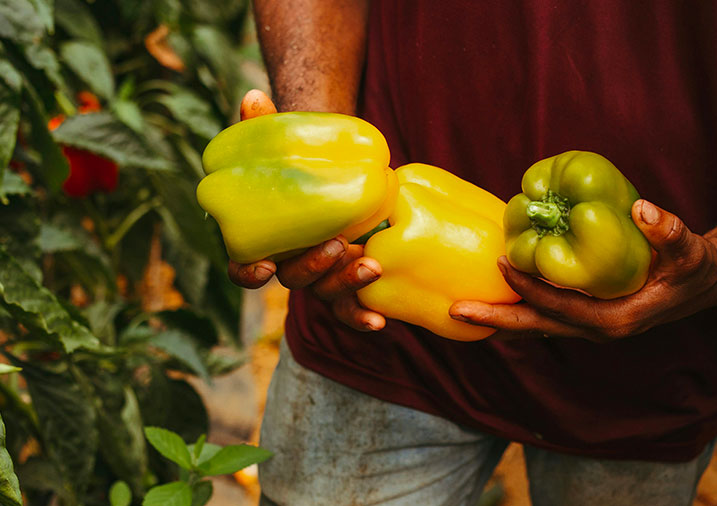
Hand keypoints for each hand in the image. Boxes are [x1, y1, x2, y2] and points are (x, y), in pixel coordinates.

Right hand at [226, 89, 385, 331]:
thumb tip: (253, 96)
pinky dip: (362, 318)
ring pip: (327, 295)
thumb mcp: (284, 145)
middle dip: (314, 269)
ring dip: (347, 285)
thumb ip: (265, 127)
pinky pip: (352, 309)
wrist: (337, 173)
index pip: (242, 268)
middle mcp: (289, 266)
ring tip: (373, 265)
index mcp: (263, 241)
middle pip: (293, 281)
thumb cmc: (300, 162)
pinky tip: (379, 323)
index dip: (248, 273)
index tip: (263, 266)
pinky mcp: (348, 282)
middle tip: (339, 245)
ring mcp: (321, 277)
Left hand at [448, 200, 716, 340]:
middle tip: (454, 310)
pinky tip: (495, 295)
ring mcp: (589, 325)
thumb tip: (644, 209)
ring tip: (460, 308)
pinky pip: (544, 315)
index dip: (530, 288)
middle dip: (496, 320)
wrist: (705, 284)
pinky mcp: (586, 315)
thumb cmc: (695, 267)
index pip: (561, 307)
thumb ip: (670, 231)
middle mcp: (597, 329)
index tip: (501, 263)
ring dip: (500, 317)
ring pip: (536, 325)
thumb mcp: (689, 249)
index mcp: (615, 320)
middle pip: (537, 328)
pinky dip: (518, 308)